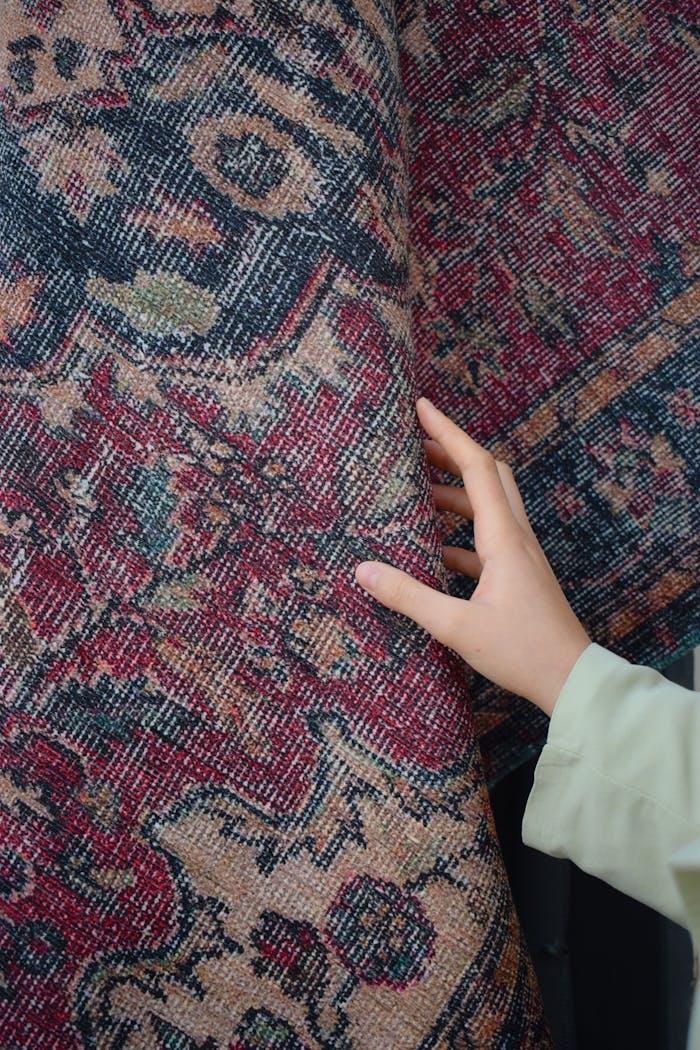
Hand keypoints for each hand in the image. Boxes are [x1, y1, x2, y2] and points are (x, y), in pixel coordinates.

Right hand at [354, 397, 591, 715]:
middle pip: (489, 475)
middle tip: (417, 445)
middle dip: (453, 453)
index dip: (448, 433)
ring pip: (489, 505)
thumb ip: (408, 596)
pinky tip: (434, 552)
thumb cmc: (521, 651)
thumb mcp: (456, 626)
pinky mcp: (520, 575)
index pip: (476, 467)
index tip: (421, 409)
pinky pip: (488, 539)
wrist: (571, 679)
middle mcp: (516, 537)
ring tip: (417, 493)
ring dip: (456, 493)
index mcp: (503, 538)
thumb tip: (363, 570)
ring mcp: (521, 556)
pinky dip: (461, 533)